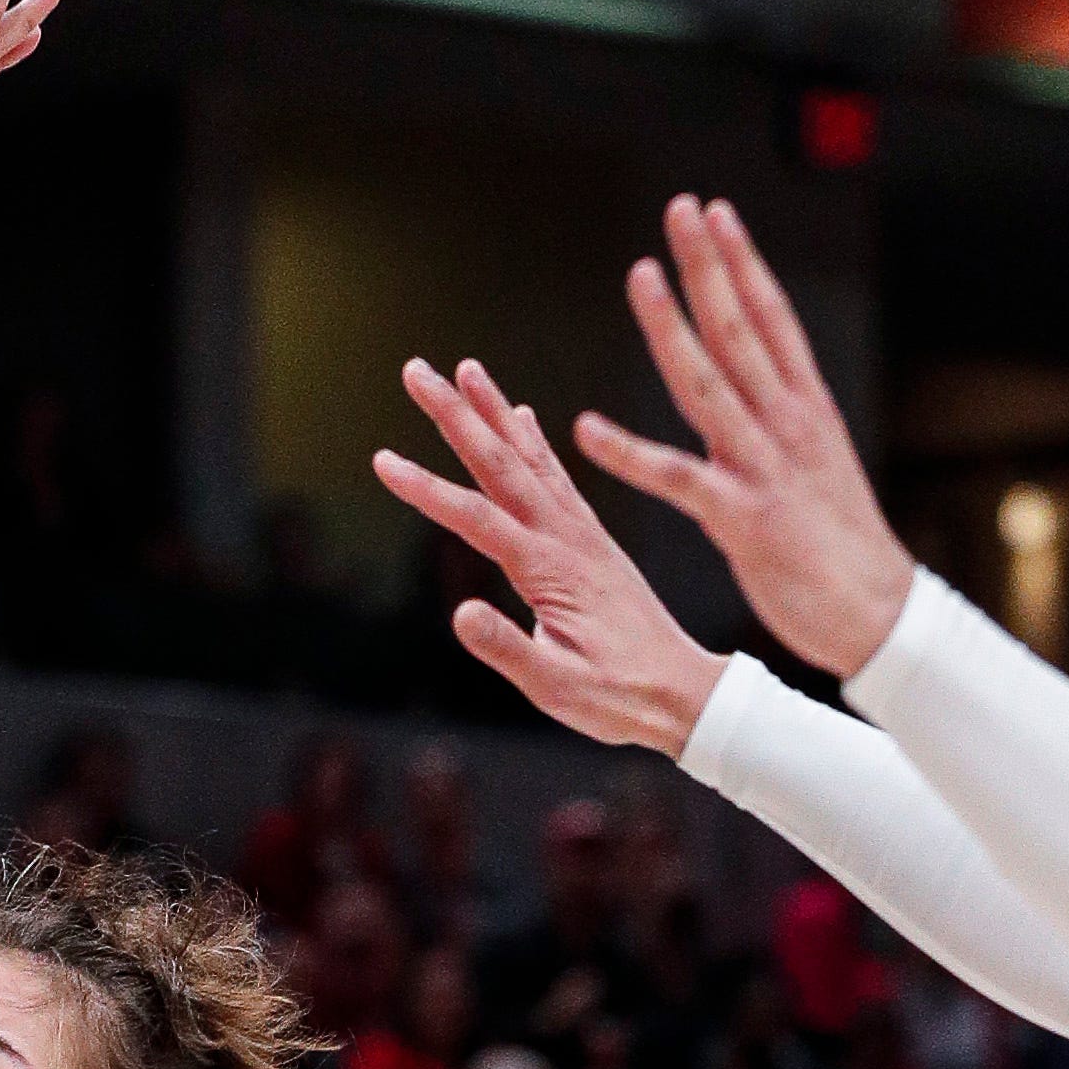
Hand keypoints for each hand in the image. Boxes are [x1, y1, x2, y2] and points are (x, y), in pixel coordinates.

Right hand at [372, 356, 725, 757]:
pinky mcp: (592, 541)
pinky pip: (558, 478)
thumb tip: (461, 614)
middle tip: (417, 371)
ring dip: (493, 412)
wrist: (685, 692)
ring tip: (464, 369)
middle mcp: (567, 539)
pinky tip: (520, 417)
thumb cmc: (620, 698)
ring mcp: (582, 535)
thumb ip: (509, 649)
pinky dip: (535, 442)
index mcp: (552, 572)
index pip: (478, 518)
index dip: (427, 490)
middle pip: (501, 465)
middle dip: (456, 416)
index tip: (382, 461)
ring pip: (529, 460)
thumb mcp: (557, 688)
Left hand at [571, 193, 912, 684]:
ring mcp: (764, 467)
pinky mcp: (741, 519)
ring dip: (670, 327)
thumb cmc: (842, 550)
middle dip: (709, 264)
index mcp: (806, 411)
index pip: (770, 318)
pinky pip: (675, 478)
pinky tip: (585, 429)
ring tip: (639, 275)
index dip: (743, 262)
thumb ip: (787, 428)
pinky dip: (630, 454)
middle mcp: (787, 424)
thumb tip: (770, 395)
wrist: (876, 614)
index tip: (717, 212)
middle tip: (681, 208)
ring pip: (708, 383)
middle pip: (740, 329)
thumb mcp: (818, 470)